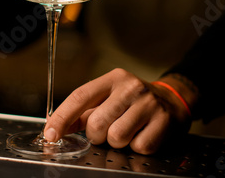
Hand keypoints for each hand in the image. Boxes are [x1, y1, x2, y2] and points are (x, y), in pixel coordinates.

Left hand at [44, 68, 195, 154]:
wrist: (173, 100)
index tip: (51, 133)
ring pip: (116, 137)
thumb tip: (56, 126)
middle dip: (96, 135)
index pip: (80, 96)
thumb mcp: (109, 97)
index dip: (62, 117)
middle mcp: (131, 87)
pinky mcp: (164, 122)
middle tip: (106, 131)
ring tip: (125, 132)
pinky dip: (136, 147)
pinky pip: (138, 147)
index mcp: (113, 78)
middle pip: (97, 122)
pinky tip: (141, 134)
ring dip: (116, 142)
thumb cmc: (133, 101)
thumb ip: (83, 111)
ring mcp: (149, 104)